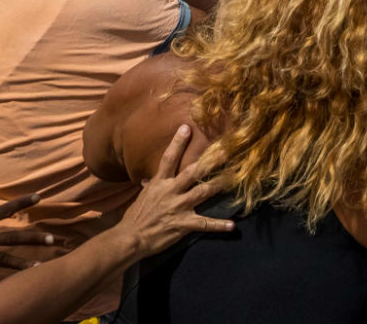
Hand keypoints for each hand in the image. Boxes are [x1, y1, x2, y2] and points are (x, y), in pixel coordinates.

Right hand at [116, 126, 232, 257]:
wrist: (131, 237)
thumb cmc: (136, 216)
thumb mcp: (143, 196)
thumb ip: (151, 186)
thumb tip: (150, 179)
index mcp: (159, 183)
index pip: (168, 158)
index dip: (177, 143)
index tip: (186, 128)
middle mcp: (170, 191)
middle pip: (192, 172)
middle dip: (209, 161)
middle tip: (225, 150)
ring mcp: (178, 207)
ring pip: (202, 192)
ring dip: (219, 185)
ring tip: (235, 178)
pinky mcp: (183, 224)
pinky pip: (205, 224)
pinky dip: (219, 225)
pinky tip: (232, 225)